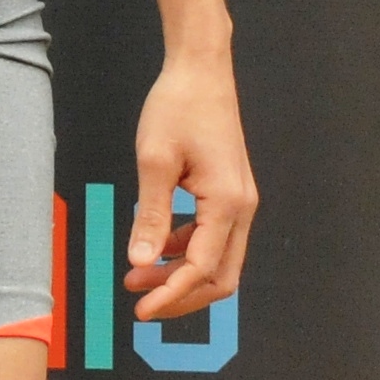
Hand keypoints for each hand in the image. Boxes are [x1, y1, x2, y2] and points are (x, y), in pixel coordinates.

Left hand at [123, 37, 255, 325]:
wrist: (201, 68)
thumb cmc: (178, 106)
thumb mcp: (154, 160)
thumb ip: (151, 215)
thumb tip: (141, 261)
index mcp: (228, 203)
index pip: (202, 269)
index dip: (171, 295)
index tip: (141, 310)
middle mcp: (242, 207)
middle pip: (220, 277)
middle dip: (180, 295)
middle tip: (139, 301)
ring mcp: (240, 201)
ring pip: (218, 260)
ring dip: (181, 274)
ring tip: (137, 276)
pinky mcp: (230, 193)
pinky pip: (213, 237)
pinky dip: (187, 251)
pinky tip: (156, 247)